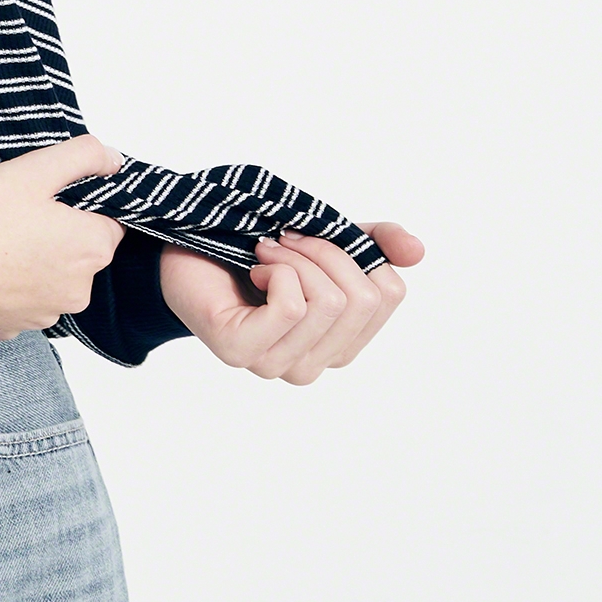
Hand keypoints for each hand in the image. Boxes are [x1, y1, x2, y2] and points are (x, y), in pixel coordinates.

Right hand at [0, 135, 126, 340]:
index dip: (79, 207)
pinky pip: (21, 302)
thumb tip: (112, 160)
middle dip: (58, 236)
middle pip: (80, 255)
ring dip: (34, 264)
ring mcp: (44, 315)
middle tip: (18, 217)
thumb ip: (84, 156)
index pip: (108, 223)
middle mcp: (78, 291)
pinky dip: (10, 287)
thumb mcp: (34, 168)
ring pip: (51, 280)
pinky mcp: (12, 329)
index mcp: (92, 249)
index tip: (47, 200)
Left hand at [158, 221, 424, 382]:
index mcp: (341, 342)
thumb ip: (372, 242)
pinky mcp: (241, 353)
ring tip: (265, 251)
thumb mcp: (324, 236)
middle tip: (285, 239)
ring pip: (327, 302)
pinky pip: (290, 307)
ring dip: (296, 258)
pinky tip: (254, 268)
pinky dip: (277, 271)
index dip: (358, 252)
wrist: (184, 246)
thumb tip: (417, 251)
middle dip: (326, 251)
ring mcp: (276, 365)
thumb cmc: (252, 247)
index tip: (315, 236)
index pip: (389, 294)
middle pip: (361, 299)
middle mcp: (313, 363)